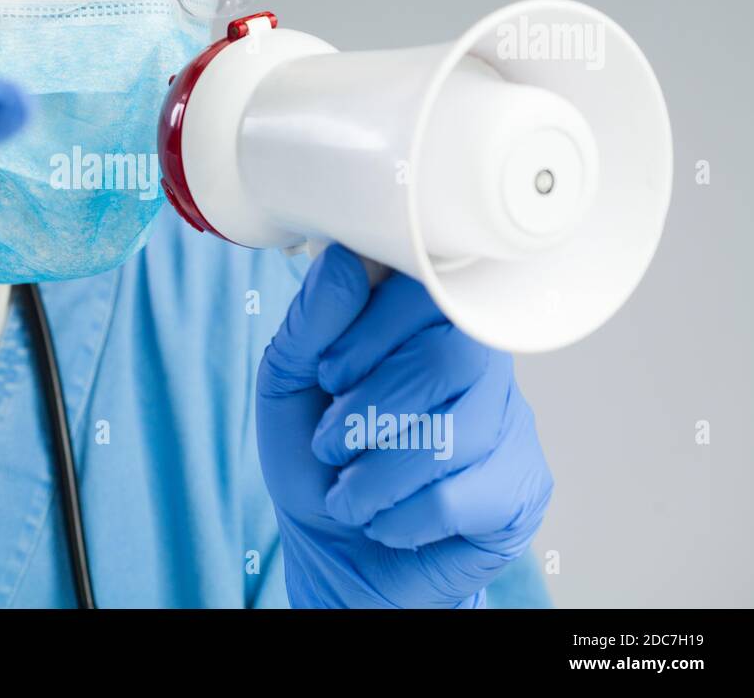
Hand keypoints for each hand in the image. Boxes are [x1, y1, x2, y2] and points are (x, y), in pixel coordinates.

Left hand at [256, 245, 552, 607]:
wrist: (336, 553)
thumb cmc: (318, 458)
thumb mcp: (288, 385)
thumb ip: (312, 324)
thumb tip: (344, 257)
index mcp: (426, 324)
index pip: (430, 290)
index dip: (373, 328)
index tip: (329, 373)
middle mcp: (481, 364)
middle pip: (453, 357)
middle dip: (373, 408)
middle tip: (330, 443)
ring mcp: (508, 424)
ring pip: (457, 432)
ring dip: (379, 474)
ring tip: (346, 496)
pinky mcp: (521, 488)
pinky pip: (467, 495)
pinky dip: (405, 516)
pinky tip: (386, 521)